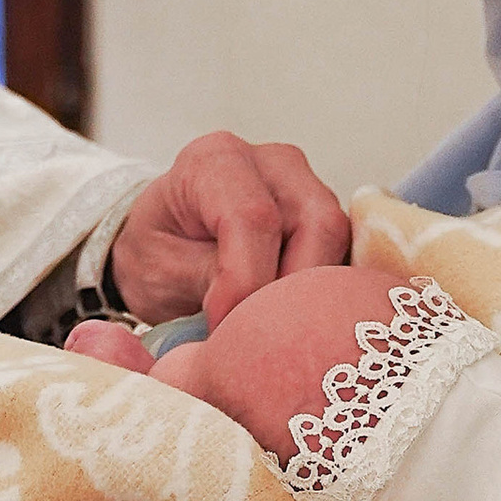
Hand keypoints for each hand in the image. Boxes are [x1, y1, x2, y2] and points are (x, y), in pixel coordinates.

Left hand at [109, 132, 350, 324]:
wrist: (161, 244)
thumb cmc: (156, 252)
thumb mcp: (160, 270)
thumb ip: (210, 281)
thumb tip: (252, 312)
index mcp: (216, 161)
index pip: (253, 217)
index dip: (245, 282)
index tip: (224, 328)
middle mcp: (273, 164)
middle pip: (318, 223)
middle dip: (294, 292)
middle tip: (263, 339)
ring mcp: (307, 189)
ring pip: (339, 243)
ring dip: (314, 296)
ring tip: (276, 334)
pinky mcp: (326, 221)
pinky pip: (344, 256)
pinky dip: (325, 294)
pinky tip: (299, 323)